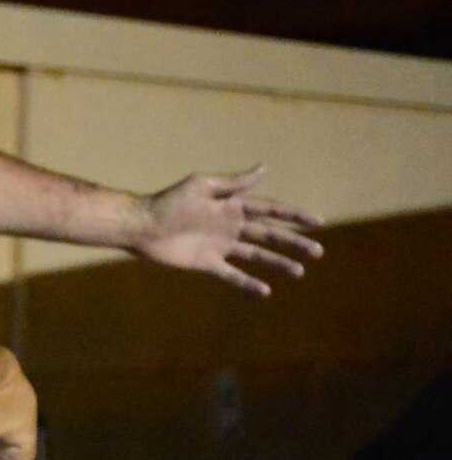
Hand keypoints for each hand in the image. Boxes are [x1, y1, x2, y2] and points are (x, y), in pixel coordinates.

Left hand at [132, 165, 322, 296]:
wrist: (141, 226)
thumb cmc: (169, 202)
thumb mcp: (202, 186)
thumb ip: (234, 183)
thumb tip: (265, 168)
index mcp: (232, 205)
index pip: (271, 210)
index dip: (294, 215)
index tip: (317, 222)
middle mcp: (230, 225)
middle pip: (269, 234)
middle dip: (293, 242)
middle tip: (318, 251)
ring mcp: (220, 245)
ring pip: (256, 256)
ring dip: (278, 263)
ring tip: (300, 271)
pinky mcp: (206, 263)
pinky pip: (232, 275)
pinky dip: (248, 283)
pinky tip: (266, 291)